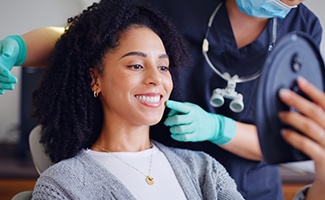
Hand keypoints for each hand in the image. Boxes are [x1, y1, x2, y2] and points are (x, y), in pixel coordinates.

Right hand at [0, 35, 26, 93]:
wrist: (10, 49)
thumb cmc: (10, 45)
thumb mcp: (10, 44)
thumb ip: (8, 48)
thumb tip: (7, 54)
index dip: (1, 70)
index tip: (8, 74)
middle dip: (4, 79)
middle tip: (15, 80)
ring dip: (3, 85)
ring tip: (12, 86)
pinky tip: (2, 92)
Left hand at [164, 100, 235, 144]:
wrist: (212, 125)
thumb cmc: (197, 115)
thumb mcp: (190, 107)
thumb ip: (179, 108)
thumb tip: (168, 115)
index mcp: (192, 109)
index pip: (181, 106)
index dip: (173, 105)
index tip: (167, 103)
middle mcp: (194, 118)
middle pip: (178, 119)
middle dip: (169, 121)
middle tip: (167, 122)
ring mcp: (195, 127)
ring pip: (180, 129)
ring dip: (172, 129)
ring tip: (171, 129)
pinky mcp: (195, 136)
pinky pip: (184, 137)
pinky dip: (176, 137)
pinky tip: (174, 135)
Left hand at [279, 77, 324, 198]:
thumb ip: (321, 116)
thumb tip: (306, 100)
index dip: (312, 90)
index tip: (300, 81)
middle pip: (315, 112)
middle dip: (297, 101)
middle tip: (282, 94)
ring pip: (310, 127)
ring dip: (292, 118)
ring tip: (280, 114)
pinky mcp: (323, 158)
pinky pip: (306, 144)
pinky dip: (293, 137)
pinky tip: (284, 133)